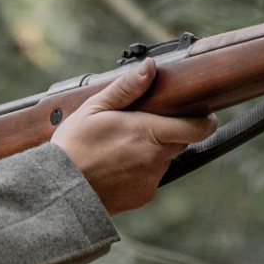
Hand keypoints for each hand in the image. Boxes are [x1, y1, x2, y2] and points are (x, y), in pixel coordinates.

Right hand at [51, 59, 216, 214]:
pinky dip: (139, 172)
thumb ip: (126, 88)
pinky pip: (150, 178)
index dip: (204, 120)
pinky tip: (116, 168)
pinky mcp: (143, 196)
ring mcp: (151, 180)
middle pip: (180, 140)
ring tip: (119, 150)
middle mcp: (155, 158)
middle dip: (168, 132)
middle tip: (141, 127)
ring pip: (163, 159)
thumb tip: (150, 67)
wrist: (58, 192)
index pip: (198, 127)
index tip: (202, 114)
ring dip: (151, 152)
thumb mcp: (93, 109)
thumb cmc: (72, 148)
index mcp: (147, 132)